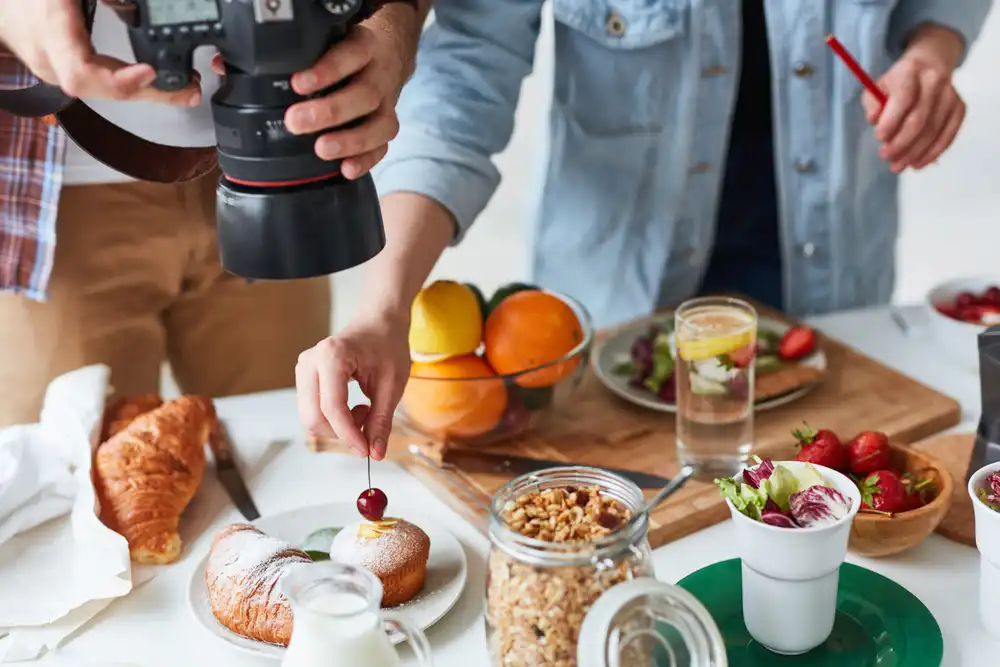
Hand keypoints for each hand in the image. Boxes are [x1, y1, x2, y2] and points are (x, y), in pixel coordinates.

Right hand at [0, 0, 200, 104]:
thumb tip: (129, 4)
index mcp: (50, 33)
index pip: (81, 72)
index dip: (117, 79)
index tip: (150, 72)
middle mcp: (52, 61)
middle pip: (104, 89)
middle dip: (150, 93)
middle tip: (189, 91)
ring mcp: (56, 70)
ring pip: (105, 90)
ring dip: (147, 92)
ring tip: (185, 90)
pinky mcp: (63, 71)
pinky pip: (101, 83)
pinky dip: (131, 84)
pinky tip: (159, 84)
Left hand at [212, 6, 418, 178]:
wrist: (390, 52)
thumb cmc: (347, 49)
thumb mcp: (324, 40)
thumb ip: (282, 53)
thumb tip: (224, 65)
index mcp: (362, 47)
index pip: (350, 55)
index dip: (326, 70)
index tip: (297, 84)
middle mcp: (379, 76)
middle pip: (364, 94)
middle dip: (330, 111)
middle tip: (297, 122)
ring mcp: (388, 104)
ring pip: (381, 123)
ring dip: (351, 140)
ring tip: (322, 149)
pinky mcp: (388, 125)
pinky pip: (383, 146)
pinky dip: (366, 160)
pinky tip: (346, 169)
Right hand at [295, 311, 410, 460]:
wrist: (379, 323)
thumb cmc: (387, 346)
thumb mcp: (392, 385)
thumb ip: (381, 420)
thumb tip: (375, 453)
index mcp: (332, 356)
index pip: (332, 408)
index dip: (349, 435)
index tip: (367, 451)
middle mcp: (310, 362)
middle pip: (314, 417)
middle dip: (341, 433)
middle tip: (369, 426)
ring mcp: (303, 369)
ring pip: (310, 418)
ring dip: (338, 427)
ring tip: (365, 411)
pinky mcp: (305, 378)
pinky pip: (312, 411)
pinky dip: (333, 420)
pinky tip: (354, 407)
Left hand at [861, 25, 965, 172]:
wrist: (928, 67)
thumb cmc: (896, 83)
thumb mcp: (876, 88)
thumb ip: (872, 104)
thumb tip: (874, 119)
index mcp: (910, 70)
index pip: (904, 97)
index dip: (891, 121)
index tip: (879, 138)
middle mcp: (934, 80)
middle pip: (919, 118)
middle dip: (900, 143)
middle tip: (886, 156)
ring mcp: (950, 94)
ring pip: (933, 130)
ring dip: (914, 152)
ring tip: (897, 165)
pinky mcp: (959, 107)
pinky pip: (949, 134)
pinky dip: (933, 152)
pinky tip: (918, 162)